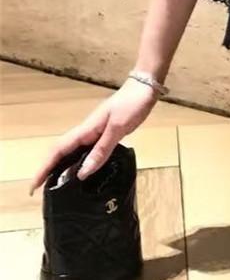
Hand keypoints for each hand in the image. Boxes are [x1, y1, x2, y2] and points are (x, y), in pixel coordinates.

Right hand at [28, 77, 159, 195]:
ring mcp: (95, 132)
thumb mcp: (117, 127)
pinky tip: (84, 171)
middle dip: (48, 170)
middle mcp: (86, 131)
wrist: (145, 87)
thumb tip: (82, 173)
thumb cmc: (132, 104)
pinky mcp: (104, 133)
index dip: (44, 168)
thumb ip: (101, 150)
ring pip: (72, 152)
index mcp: (85, 130)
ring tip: (59, 187)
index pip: (58, 150)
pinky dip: (79, 162)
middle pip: (61, 152)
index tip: (34, 186)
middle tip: (43, 192)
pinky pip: (86, 151)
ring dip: (62, 167)